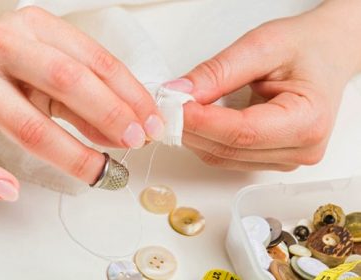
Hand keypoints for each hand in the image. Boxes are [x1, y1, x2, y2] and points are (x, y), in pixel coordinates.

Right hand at [0, 7, 163, 199]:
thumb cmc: (11, 68)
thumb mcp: (52, 73)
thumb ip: (86, 99)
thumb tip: (127, 129)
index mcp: (38, 30)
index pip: (98, 62)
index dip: (132, 96)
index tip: (153, 123)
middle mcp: (6, 46)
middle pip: (68, 82)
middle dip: (110, 115)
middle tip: (136, 141)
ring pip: (29, 124)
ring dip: (71, 155)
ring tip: (99, 172)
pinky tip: (11, 189)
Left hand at [174, 0, 360, 170]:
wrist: (327, 54)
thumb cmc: (306, 48)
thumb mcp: (263, 46)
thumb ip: (219, 71)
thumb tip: (181, 91)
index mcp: (307, 120)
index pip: (243, 133)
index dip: (203, 122)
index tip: (174, 106)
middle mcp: (300, 149)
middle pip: (230, 149)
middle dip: (192, 128)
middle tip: (167, 105)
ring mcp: (286, 158)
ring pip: (224, 157)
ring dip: (196, 136)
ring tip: (179, 110)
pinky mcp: (272, 158)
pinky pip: (228, 157)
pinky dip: (206, 140)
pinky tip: (197, 121)